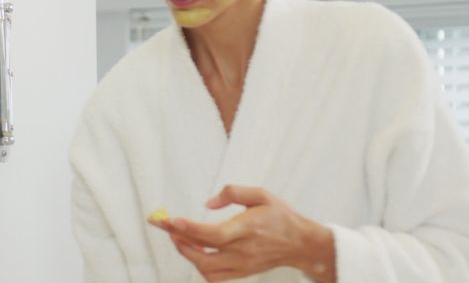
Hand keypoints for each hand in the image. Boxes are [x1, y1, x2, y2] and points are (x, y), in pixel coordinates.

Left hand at [149, 186, 334, 281]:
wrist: (300, 244)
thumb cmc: (281, 217)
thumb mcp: (261, 194)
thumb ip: (233, 193)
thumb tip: (208, 203)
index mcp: (248, 229)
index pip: (214, 235)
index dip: (190, 230)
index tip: (172, 221)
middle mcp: (243, 250)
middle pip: (203, 254)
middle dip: (180, 240)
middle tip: (167, 226)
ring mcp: (242, 265)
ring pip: (205, 269)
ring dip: (187, 254)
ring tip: (179, 238)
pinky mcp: (242, 272)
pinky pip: (214, 276)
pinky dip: (200, 266)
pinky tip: (194, 252)